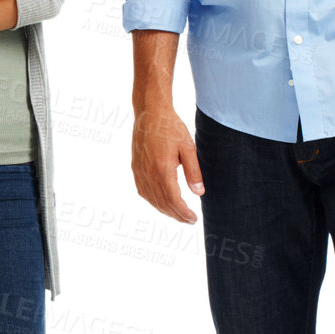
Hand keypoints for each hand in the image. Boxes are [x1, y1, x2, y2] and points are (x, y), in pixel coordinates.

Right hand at [130, 104, 203, 223]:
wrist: (150, 113)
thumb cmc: (170, 128)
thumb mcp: (188, 148)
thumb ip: (194, 172)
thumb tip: (199, 193)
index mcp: (163, 169)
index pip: (174, 201)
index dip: (183, 213)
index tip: (193, 219)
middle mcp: (149, 173)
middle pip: (162, 204)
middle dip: (176, 215)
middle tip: (188, 220)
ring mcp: (139, 171)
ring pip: (151, 199)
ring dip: (164, 210)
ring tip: (177, 213)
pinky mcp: (135, 167)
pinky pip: (143, 191)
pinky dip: (153, 201)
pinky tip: (161, 202)